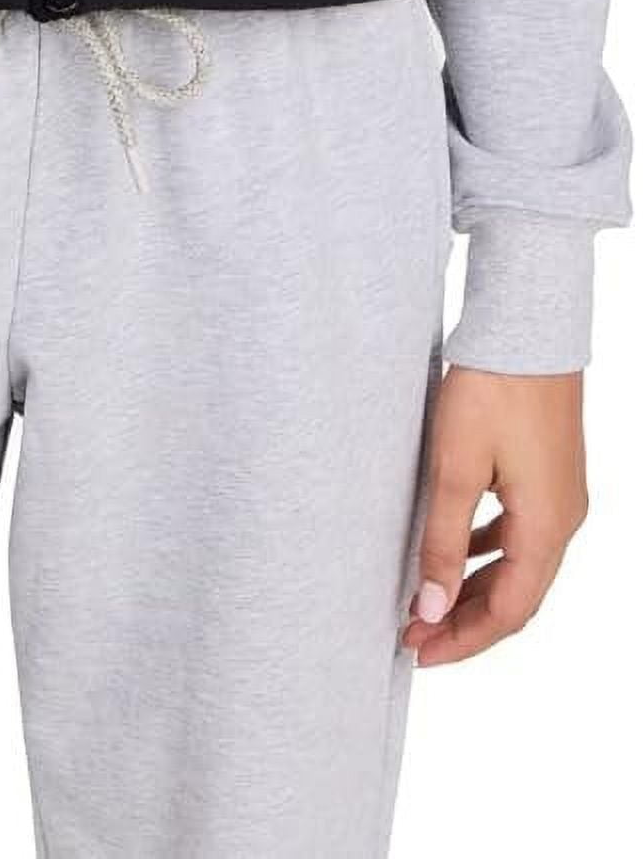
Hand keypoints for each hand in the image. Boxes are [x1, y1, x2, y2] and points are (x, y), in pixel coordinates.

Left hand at [400, 365, 588, 664]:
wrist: (527, 326)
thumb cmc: (493, 389)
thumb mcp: (455, 468)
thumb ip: (443, 542)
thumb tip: (432, 608)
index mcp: (547, 528)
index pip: (508, 612)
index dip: (463, 639)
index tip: (419, 652)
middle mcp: (564, 520)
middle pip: (516, 596)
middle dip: (465, 620)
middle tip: (415, 635)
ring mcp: (561, 497)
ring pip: (518, 566)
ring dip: (474, 588)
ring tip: (427, 600)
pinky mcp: (550, 474)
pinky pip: (520, 534)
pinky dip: (487, 553)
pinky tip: (455, 548)